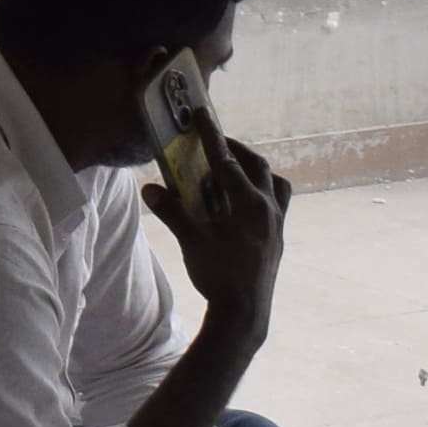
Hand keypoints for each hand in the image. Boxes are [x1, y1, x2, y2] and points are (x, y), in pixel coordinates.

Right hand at [146, 129, 287, 334]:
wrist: (245, 313)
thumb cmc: (219, 275)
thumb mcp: (192, 241)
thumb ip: (172, 212)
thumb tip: (150, 189)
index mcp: (248, 204)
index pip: (227, 161)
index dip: (211, 136)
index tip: (202, 114)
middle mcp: (268, 208)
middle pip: (256, 166)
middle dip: (235, 149)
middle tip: (215, 142)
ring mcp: (277, 223)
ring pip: (275, 183)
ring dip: (256, 170)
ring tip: (238, 170)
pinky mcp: (278, 237)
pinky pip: (277, 203)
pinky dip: (263, 192)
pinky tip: (246, 203)